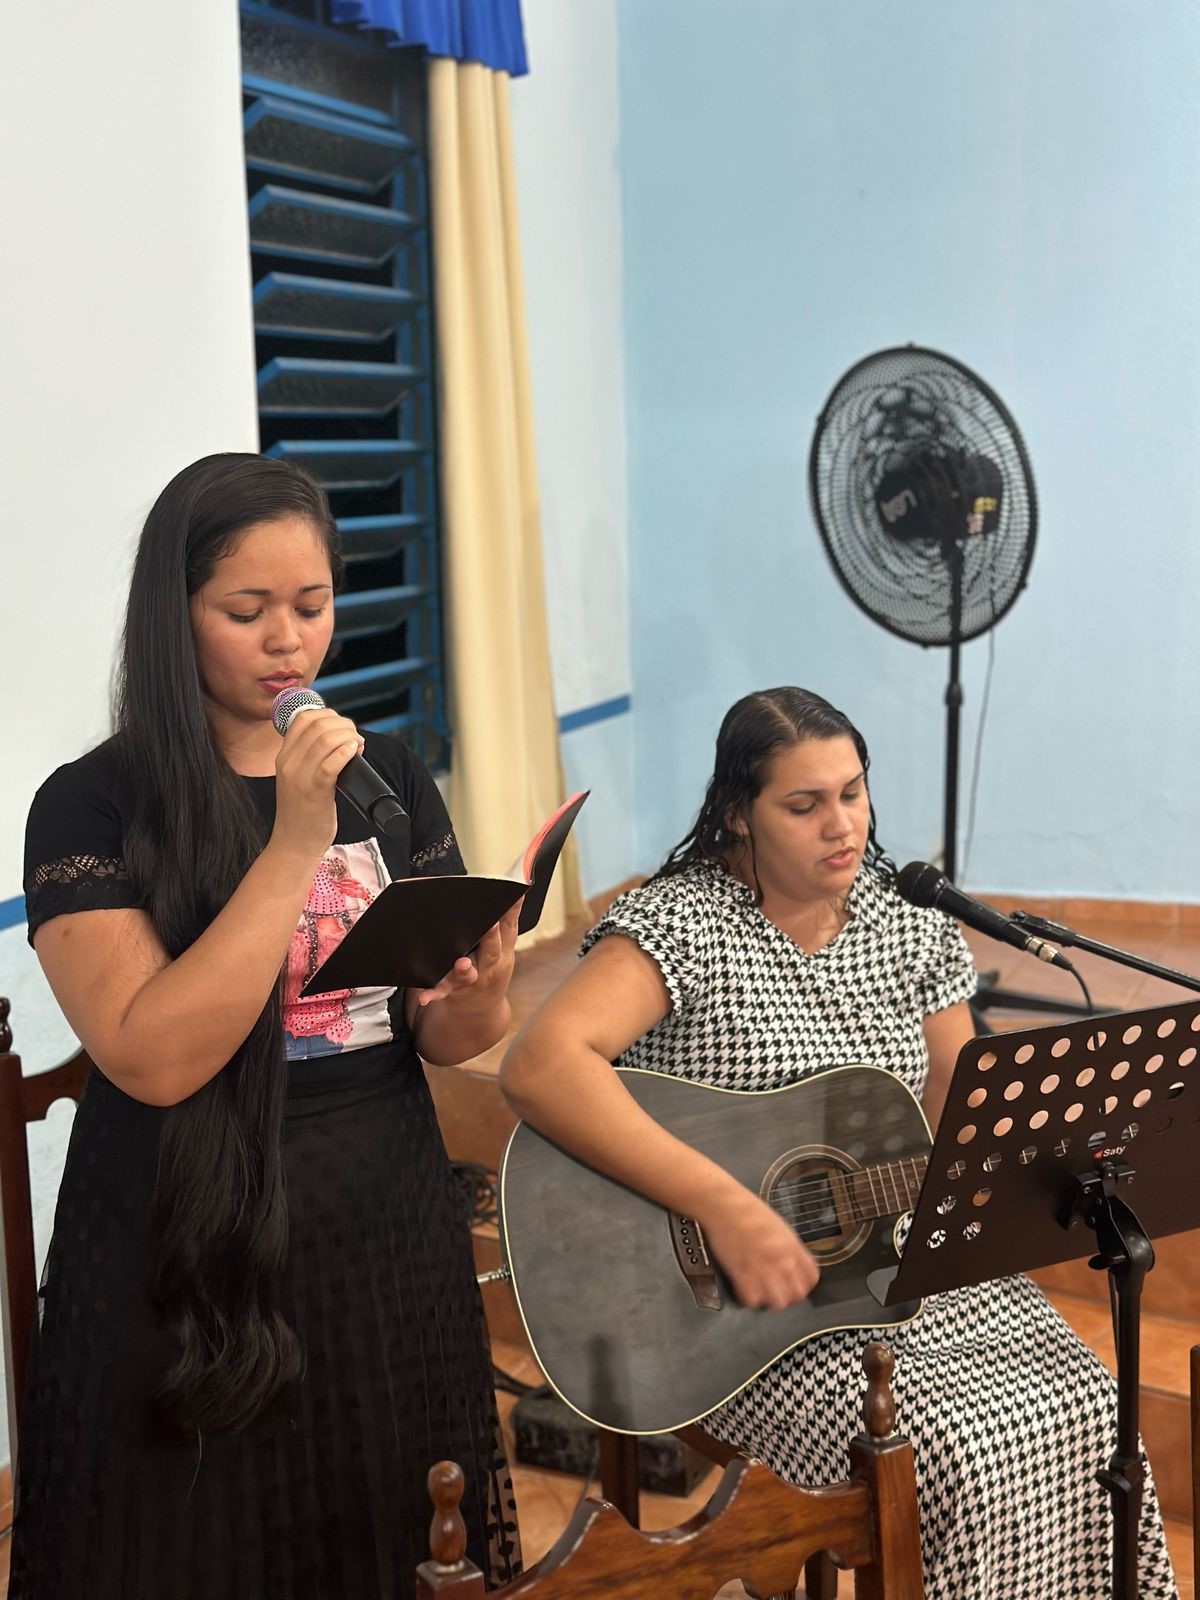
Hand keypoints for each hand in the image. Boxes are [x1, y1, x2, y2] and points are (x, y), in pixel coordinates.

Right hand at [270, 707, 363, 862]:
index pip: (303, 718)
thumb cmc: (303, 811)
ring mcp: (300, 777)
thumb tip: (341, 737)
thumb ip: (311, 757)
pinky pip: (330, 764)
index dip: (329, 715)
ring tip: (359, 746)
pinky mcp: (315, 792)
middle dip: (344, 725)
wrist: (294, 843)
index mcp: (283, 756)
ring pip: (326, 740)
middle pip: (318, 725)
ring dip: (349, 737)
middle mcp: (288, 763)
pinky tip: (355, 752)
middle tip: (356, 738)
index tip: (343, 728)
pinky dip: (346, 752)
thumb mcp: (298, 777)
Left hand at [414, 900, 521, 1010]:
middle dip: (490, 937)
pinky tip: (423, 996)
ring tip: (462, 963)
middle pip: (492, 951)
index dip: (513, 910)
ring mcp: (472, 980)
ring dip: (465, 969)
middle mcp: (489, 966)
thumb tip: (516, 885)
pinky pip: (442, 993)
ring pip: (469, 975)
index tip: (514, 893)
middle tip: (488, 924)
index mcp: (502, 950)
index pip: (509, 927)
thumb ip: (507, 919)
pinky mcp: (452, 991)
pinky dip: (433, 994)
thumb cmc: (491, 966)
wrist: (481, 1009)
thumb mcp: (504, 946)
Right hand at [696, 1185, 819, 1310]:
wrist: (724, 1205)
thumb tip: (790, 1264)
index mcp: (793, 1246)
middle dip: (787, 1295)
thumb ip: (788, 1247)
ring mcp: (764, 1268)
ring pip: (778, 1302)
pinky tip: (745, 1287)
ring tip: (760, 1291)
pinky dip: (748, 1298)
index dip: (802, 1285)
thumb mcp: (778, 1226)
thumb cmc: (747, 1210)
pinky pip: (753, 1300)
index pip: (811, 1278)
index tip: (793, 1284)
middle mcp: (783, 1259)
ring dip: (769, 1299)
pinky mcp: (743, 1275)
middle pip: (797, 1295)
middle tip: (775, 1290)